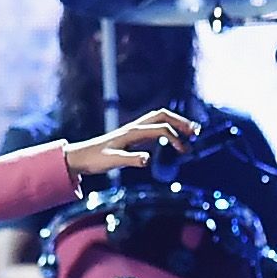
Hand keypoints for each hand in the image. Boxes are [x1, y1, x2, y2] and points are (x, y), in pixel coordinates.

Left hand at [65, 110, 200, 177]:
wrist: (80, 156)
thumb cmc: (95, 159)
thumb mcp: (112, 162)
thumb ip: (130, 160)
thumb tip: (148, 159)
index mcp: (132, 132)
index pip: (160, 129)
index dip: (175, 138)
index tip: (184, 150)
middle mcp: (134, 127)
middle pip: (162, 116)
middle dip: (181, 121)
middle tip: (196, 131)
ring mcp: (133, 129)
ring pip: (159, 118)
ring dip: (175, 122)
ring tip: (191, 131)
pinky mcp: (132, 134)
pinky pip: (153, 125)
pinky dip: (167, 127)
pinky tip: (173, 137)